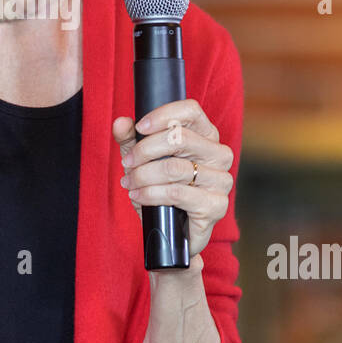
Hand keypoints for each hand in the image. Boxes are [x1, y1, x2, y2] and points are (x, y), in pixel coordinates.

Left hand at [112, 99, 234, 261]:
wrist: (172, 232)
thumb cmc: (160, 189)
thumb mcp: (141, 161)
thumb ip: (130, 139)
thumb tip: (120, 122)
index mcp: (207, 135)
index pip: (191, 110)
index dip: (163, 115)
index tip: (139, 127)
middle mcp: (220, 154)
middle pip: (180, 138)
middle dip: (144, 151)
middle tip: (127, 163)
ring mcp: (221, 180)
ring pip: (175, 168)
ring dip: (143, 176)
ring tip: (129, 183)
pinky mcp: (216, 205)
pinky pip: (177, 194)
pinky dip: (150, 194)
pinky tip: (138, 197)